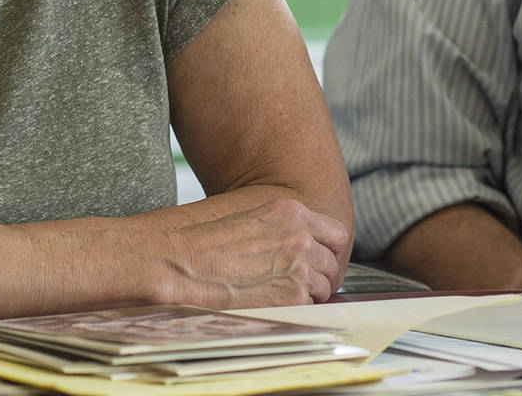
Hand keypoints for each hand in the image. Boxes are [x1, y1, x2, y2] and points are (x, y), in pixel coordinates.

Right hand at [162, 197, 350, 306]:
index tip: (319, 259)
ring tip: (278, 292)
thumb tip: (302, 248)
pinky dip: (296, 308)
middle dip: (317, 273)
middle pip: (331, 262)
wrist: (184, 263)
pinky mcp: (292, 296)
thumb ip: (284, 230)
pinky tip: (272, 302)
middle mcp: (301, 237)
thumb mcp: (253, 219)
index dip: (328, 250)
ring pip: (324, 286)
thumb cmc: (208, 243)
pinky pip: (310, 305)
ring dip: (308, 292)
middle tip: (294, 281)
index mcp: (292, 212)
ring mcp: (299, 267)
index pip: (336, 233)